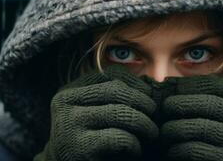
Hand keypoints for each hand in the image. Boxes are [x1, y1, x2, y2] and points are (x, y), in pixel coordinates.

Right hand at [34, 64, 158, 160]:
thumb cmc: (90, 139)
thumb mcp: (95, 112)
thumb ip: (113, 97)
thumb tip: (148, 86)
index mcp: (71, 90)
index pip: (110, 74)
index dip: (136, 83)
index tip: (149, 94)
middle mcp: (65, 102)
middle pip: (117, 90)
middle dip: (143, 102)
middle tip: (154, 114)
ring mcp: (69, 124)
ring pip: (121, 112)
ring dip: (144, 124)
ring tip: (151, 133)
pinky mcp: (80, 148)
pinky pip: (121, 138)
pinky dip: (135, 144)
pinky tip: (135, 150)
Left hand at [160, 74, 222, 160]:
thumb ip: (222, 105)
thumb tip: (180, 85)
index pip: (220, 86)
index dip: (192, 84)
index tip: (173, 86)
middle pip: (208, 103)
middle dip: (180, 103)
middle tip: (164, 107)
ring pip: (198, 127)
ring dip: (174, 128)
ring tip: (164, 131)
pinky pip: (194, 150)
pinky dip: (177, 148)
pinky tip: (172, 150)